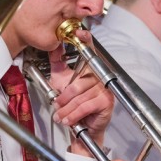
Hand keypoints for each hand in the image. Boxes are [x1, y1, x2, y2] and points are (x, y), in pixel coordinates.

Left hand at [49, 30, 114, 153]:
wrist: (83, 127)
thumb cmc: (74, 103)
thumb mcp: (61, 81)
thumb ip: (57, 63)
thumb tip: (53, 46)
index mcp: (90, 68)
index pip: (90, 50)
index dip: (86, 41)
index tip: (79, 33)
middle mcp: (99, 76)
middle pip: (77, 83)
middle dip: (63, 97)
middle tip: (57, 105)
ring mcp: (104, 89)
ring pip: (79, 97)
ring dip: (66, 109)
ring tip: (61, 116)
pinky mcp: (106, 102)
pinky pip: (85, 107)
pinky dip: (73, 115)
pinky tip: (68, 120)